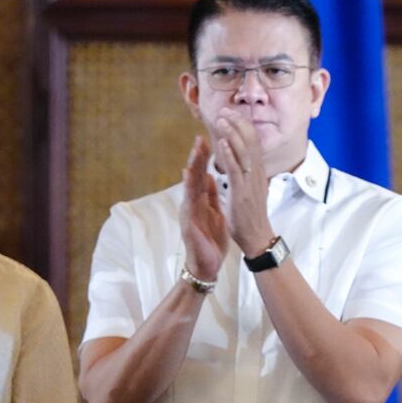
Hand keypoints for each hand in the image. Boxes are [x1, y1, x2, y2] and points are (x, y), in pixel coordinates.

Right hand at [179, 136, 228, 281]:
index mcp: (200, 200)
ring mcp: (188, 211)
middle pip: (194, 176)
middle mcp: (192, 203)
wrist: (207, 265)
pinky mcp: (188, 222)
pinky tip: (187, 175)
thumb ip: (210, 195)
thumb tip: (208, 175)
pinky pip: (189, 203)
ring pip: (190, 185)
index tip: (210, 140)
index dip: (205, 158)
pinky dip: (189, 188)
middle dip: (197, 157)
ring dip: (192, 166)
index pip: (201, 175)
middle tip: (201, 136)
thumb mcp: (214, 213)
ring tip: (195, 150)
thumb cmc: (210, 240)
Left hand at [210, 110, 274, 256]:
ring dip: (232, 134)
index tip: (232, 113)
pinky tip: (221, 142)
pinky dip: (229, 154)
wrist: (257, 236)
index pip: (253, 142)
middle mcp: (256, 173)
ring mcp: (250, 182)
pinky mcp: (241, 192)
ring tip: (222, 119)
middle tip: (225, 110)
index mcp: (257, 172)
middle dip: (237, 124)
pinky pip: (235, 170)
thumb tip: (239, 159)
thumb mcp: (251, 188)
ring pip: (243, 152)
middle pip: (250, 142)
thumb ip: (245, 172)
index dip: (243, 126)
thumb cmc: (250, 214)